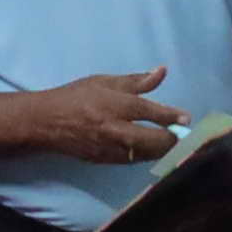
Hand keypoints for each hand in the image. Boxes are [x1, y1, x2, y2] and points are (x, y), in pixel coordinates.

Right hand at [15, 71, 184, 164]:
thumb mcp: (104, 82)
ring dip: (161, 150)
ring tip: (171, 142)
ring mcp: (109, 148)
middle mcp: (113, 129)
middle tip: (181, 135)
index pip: (149, 112)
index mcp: (113, 105)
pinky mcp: (104, 161)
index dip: (171, 116)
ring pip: (145, 154)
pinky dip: (146, 155)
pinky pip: (132, 160)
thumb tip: (161, 71)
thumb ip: (135, 81)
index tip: (186, 119)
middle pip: (153, 141)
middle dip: (172, 140)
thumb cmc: (75, 97)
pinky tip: (151, 148)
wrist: (45, 123)